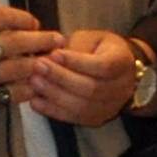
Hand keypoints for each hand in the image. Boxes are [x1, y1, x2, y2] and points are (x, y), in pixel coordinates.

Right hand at [0, 8, 55, 132]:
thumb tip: (9, 24)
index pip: (0, 17)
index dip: (23, 18)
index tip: (34, 23)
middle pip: (15, 43)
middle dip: (42, 40)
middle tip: (58, 39)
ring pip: (18, 70)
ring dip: (39, 65)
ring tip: (50, 62)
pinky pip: (10, 95)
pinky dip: (26, 89)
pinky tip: (35, 85)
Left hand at [13, 28, 144, 127]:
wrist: (114, 68)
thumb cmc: (98, 49)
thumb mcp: (90, 38)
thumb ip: (74, 47)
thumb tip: (51, 58)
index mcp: (123, 63)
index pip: (102, 66)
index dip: (77, 62)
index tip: (54, 53)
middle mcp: (122, 88)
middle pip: (91, 88)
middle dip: (61, 78)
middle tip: (37, 66)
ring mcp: (111, 107)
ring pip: (82, 106)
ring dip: (54, 95)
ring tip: (34, 81)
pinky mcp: (97, 118)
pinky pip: (74, 118)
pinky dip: (53, 111)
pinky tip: (36, 101)